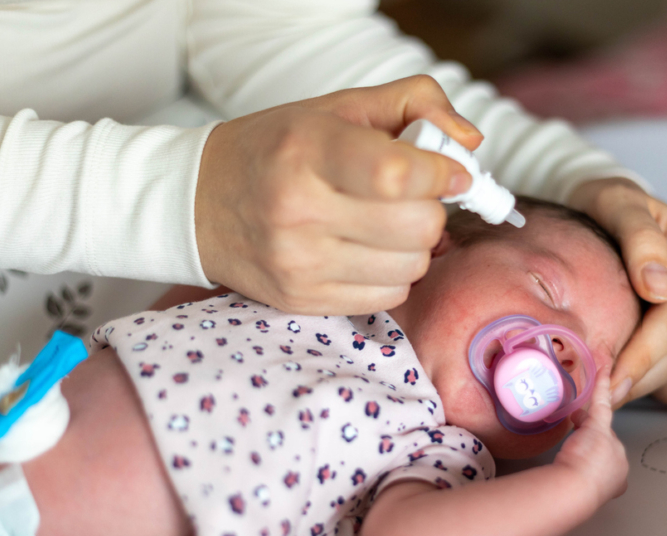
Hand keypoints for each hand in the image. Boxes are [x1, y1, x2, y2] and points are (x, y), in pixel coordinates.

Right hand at [194, 75, 482, 314]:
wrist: (198, 204)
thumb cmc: (277, 149)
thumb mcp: (338, 106)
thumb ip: (415, 104)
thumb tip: (469, 143)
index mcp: (308, 150)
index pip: (397, 174)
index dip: (441, 173)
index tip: (450, 170)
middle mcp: (299, 211)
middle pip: (418, 227)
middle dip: (430, 209)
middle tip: (410, 196)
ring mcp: (300, 263)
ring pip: (412, 266)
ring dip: (414, 245)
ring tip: (384, 223)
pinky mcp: (303, 300)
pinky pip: (389, 296)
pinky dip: (393, 274)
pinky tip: (367, 251)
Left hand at [555, 370, 627, 502]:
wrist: (576, 489)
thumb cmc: (573, 493)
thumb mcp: (580, 484)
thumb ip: (580, 471)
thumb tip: (573, 458)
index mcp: (618, 478)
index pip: (607, 458)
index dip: (594, 455)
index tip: (584, 458)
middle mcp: (619, 459)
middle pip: (603, 439)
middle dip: (587, 438)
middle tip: (574, 446)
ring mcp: (612, 442)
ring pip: (599, 424)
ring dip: (586, 424)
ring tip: (576, 429)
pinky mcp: (600, 427)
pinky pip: (602, 402)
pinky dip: (602, 386)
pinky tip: (603, 370)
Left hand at [569, 178, 666, 407]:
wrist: (617, 212)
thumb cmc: (614, 208)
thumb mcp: (617, 203)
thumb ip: (639, 238)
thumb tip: (658, 288)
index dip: (642, 355)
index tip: (607, 378)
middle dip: (640, 379)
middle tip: (594, 397)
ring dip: (648, 386)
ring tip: (604, 392)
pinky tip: (633, 383)